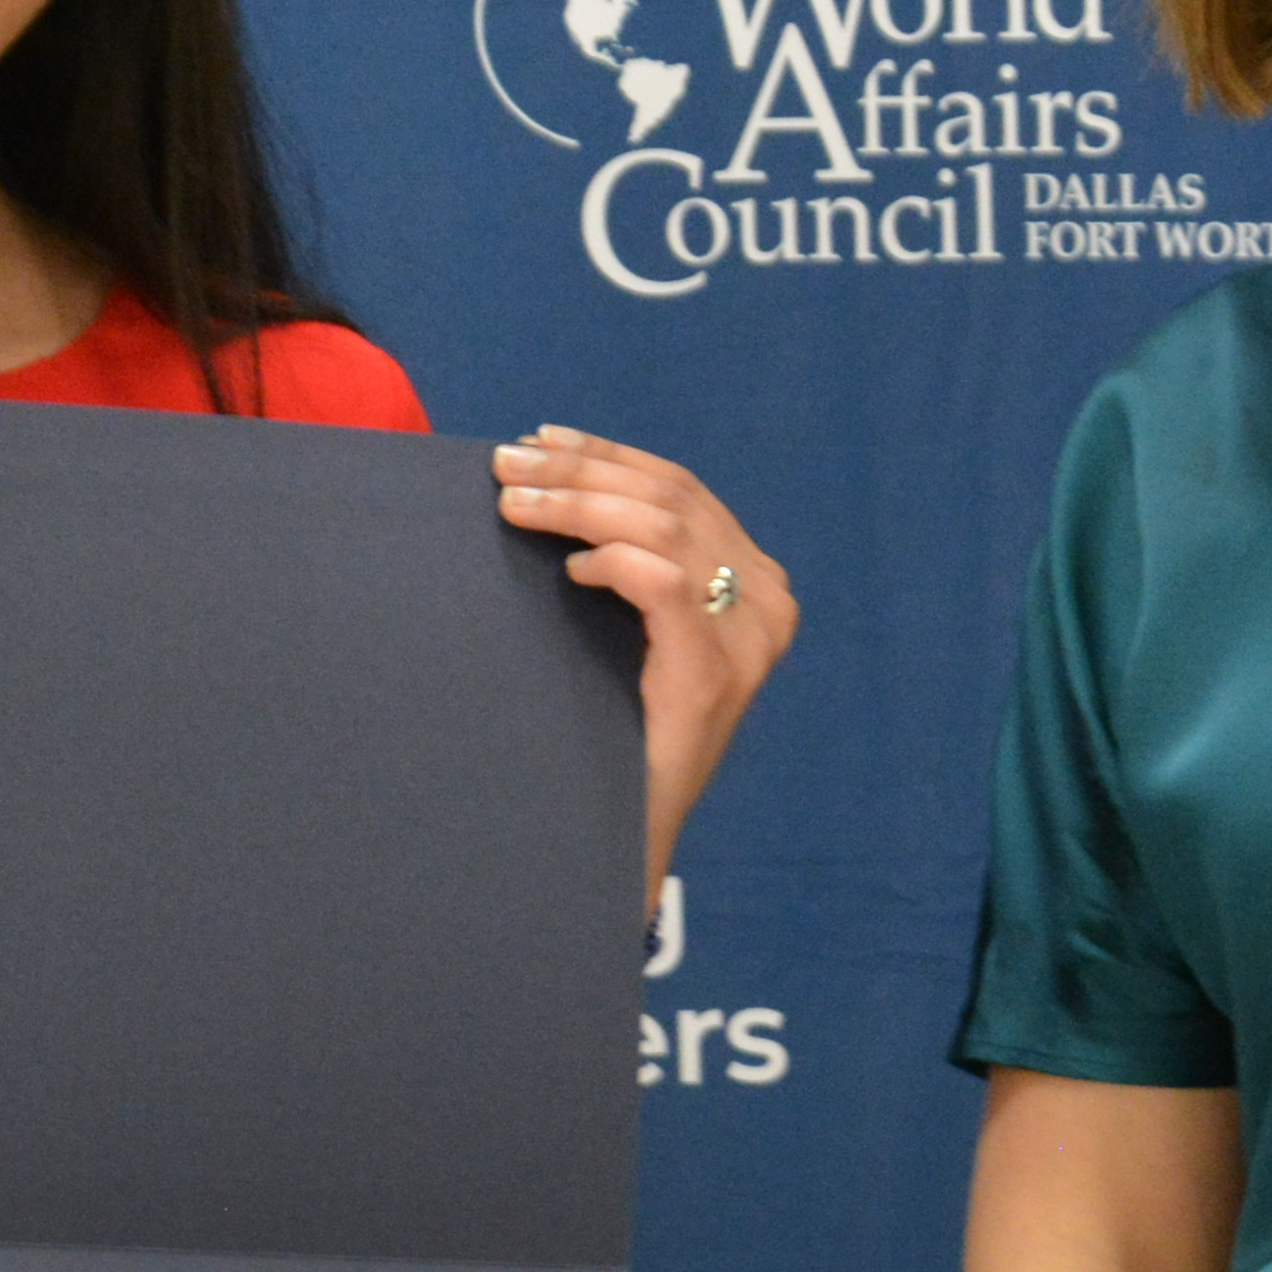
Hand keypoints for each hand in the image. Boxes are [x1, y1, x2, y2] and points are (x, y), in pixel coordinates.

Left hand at [492, 426, 794, 909]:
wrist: (632, 833)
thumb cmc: (622, 728)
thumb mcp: (641, 633)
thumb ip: (632, 564)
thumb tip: (551, 481)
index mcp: (756, 586)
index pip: (682, 490)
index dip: (609, 455)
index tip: (541, 437)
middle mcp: (766, 605)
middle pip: (668, 499)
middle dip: (580, 469)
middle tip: (505, 461)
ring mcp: (747, 642)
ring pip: (661, 529)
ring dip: (575, 504)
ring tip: (511, 502)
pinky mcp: (712, 676)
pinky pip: (662, 584)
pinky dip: (610, 561)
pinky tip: (569, 571)